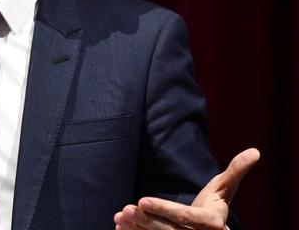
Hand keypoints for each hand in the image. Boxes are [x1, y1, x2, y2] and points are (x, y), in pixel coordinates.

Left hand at [114, 148, 259, 229]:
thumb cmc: (215, 206)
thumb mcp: (225, 188)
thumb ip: (236, 171)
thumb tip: (255, 151)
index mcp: (214, 224)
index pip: (186, 217)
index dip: (164, 209)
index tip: (142, 200)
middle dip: (146, 221)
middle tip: (125, 209)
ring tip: (119, 217)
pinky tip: (120, 227)